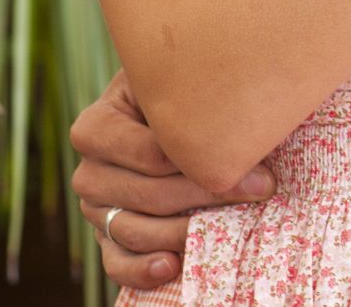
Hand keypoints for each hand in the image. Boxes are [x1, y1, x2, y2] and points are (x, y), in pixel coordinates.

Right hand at [71, 69, 273, 290]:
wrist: (171, 116)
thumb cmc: (182, 93)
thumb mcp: (181, 81)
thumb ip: (196, 96)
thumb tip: (245, 118)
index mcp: (96, 128)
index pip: (149, 154)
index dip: (196, 161)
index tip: (243, 160)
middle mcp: (89, 171)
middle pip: (148, 194)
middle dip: (206, 194)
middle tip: (261, 189)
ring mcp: (96, 209)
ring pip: (135, 230)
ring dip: (186, 232)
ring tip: (232, 225)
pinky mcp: (107, 238)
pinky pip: (117, 263)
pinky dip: (142, 269)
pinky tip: (172, 265)